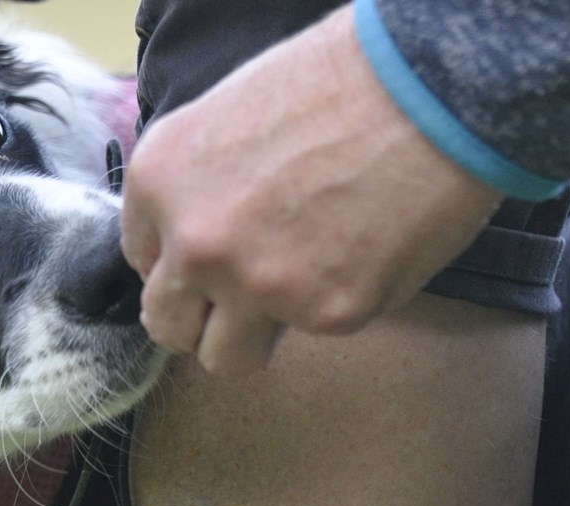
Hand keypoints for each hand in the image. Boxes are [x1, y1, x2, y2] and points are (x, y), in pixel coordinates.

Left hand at [120, 6, 504, 374]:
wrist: (426, 89)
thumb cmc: (338, 83)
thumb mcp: (228, 116)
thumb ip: (197, 186)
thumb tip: (194, 234)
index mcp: (159, 182)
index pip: (143, 259)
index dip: (182, 260)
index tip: (216, 255)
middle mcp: (193, 242)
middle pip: (168, 322)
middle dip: (203, 316)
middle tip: (244, 296)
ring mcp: (255, 284)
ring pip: (225, 357)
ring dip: (254, 336)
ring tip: (299, 289)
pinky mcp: (324, 313)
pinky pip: (313, 333)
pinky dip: (338, 303)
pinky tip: (365, 252)